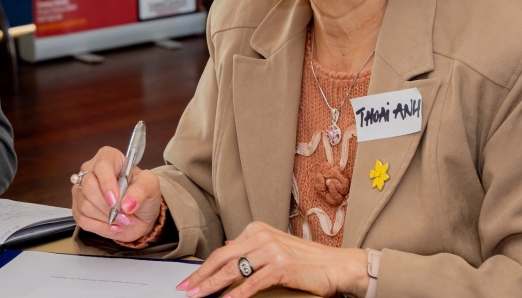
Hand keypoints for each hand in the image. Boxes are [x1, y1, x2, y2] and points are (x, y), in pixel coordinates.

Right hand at [70, 146, 162, 243]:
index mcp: (109, 158)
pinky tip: (113, 225)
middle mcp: (91, 171)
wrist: (140, 214)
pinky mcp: (79, 209)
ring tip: (123, 219)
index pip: (101, 166)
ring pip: (84, 205)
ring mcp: (82, 191)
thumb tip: (127, 203)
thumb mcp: (150, 185)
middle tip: (125, 213)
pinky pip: (82, 220)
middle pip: (88, 186)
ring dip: (106, 217)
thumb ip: (141, 190)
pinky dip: (100, 226)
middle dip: (107, 205)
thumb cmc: (143, 193)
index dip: (107, 183)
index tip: (116, 200)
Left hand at [176, 221, 369, 297]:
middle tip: (185, 289)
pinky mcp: (281, 266)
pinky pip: (253, 283)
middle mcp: (262, 236)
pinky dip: (237, 295)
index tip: (190, 280)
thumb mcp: (274, 248)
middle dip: (201, 276)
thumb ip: (250, 248)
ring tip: (198, 296)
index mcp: (257, 230)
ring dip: (212, 285)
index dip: (205, 267)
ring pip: (234, 270)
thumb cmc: (306, 260)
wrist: (336, 265)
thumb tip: (227, 248)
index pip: (223, 251)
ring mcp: (272, 250)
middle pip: (223, 258)